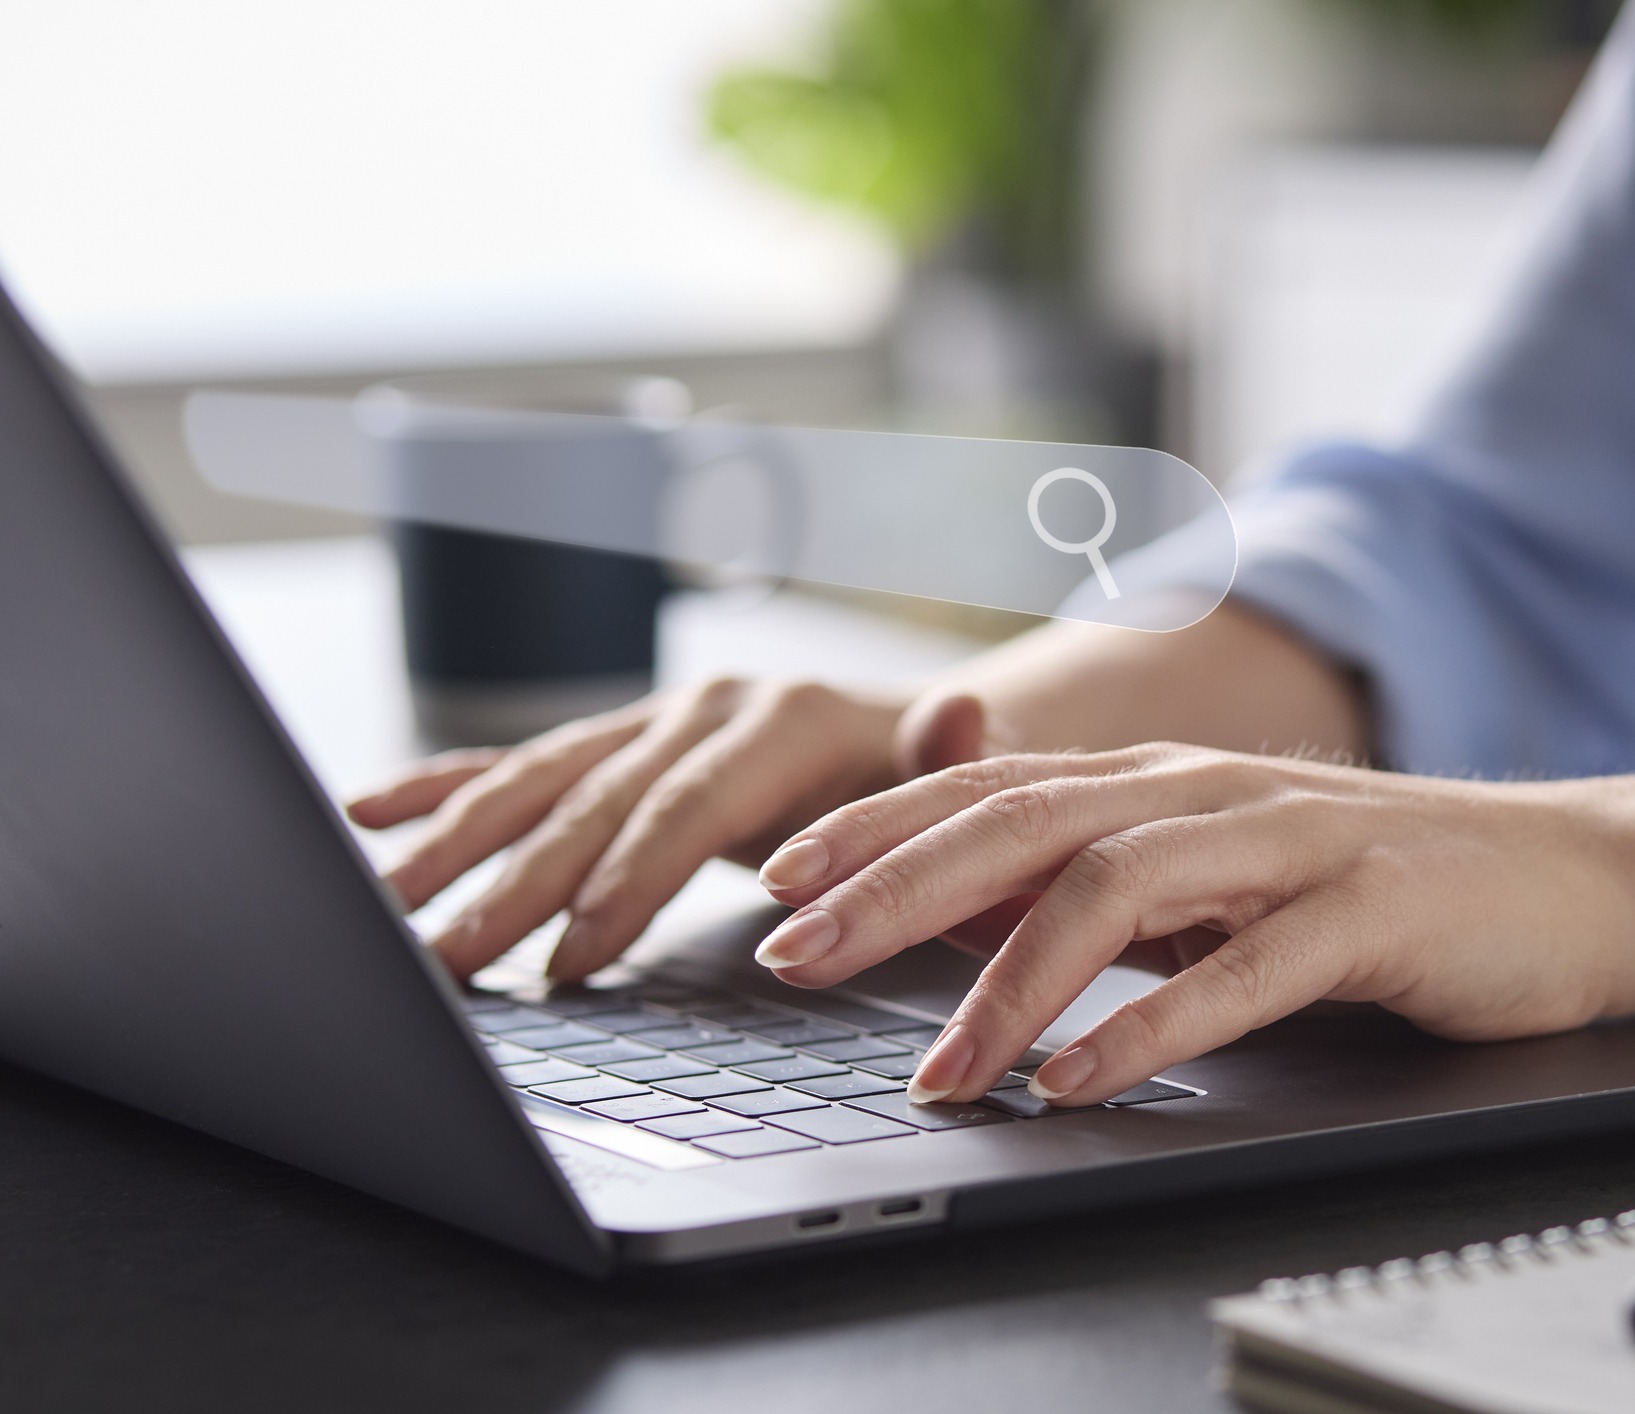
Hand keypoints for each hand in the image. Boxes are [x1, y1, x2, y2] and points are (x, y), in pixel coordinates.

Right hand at [346, 681, 988, 981]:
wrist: (911, 737)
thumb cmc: (931, 783)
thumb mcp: (958, 772)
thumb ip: (948, 754)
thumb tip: (957, 712)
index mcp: (777, 720)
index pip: (686, 808)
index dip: (627, 882)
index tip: (574, 958)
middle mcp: (700, 708)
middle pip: (592, 802)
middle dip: (517, 886)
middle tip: (449, 961)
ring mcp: (650, 721)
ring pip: (537, 782)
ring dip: (455, 844)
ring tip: (386, 908)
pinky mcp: (618, 744)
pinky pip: (520, 763)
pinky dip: (442, 787)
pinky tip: (368, 810)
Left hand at [749, 742, 1634, 1107]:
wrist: (1570, 877)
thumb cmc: (1375, 887)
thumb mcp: (1213, 876)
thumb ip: (1094, 880)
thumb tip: (955, 910)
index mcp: (1158, 781)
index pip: (984, 791)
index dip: (871, 829)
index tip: (773, 886)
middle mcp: (1205, 793)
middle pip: (1018, 824)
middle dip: (890, 890)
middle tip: (792, 957)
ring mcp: (1286, 843)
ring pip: (1113, 888)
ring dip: (1009, 984)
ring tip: (939, 1071)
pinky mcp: (1364, 910)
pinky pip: (1241, 972)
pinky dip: (1150, 1027)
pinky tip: (1083, 1078)